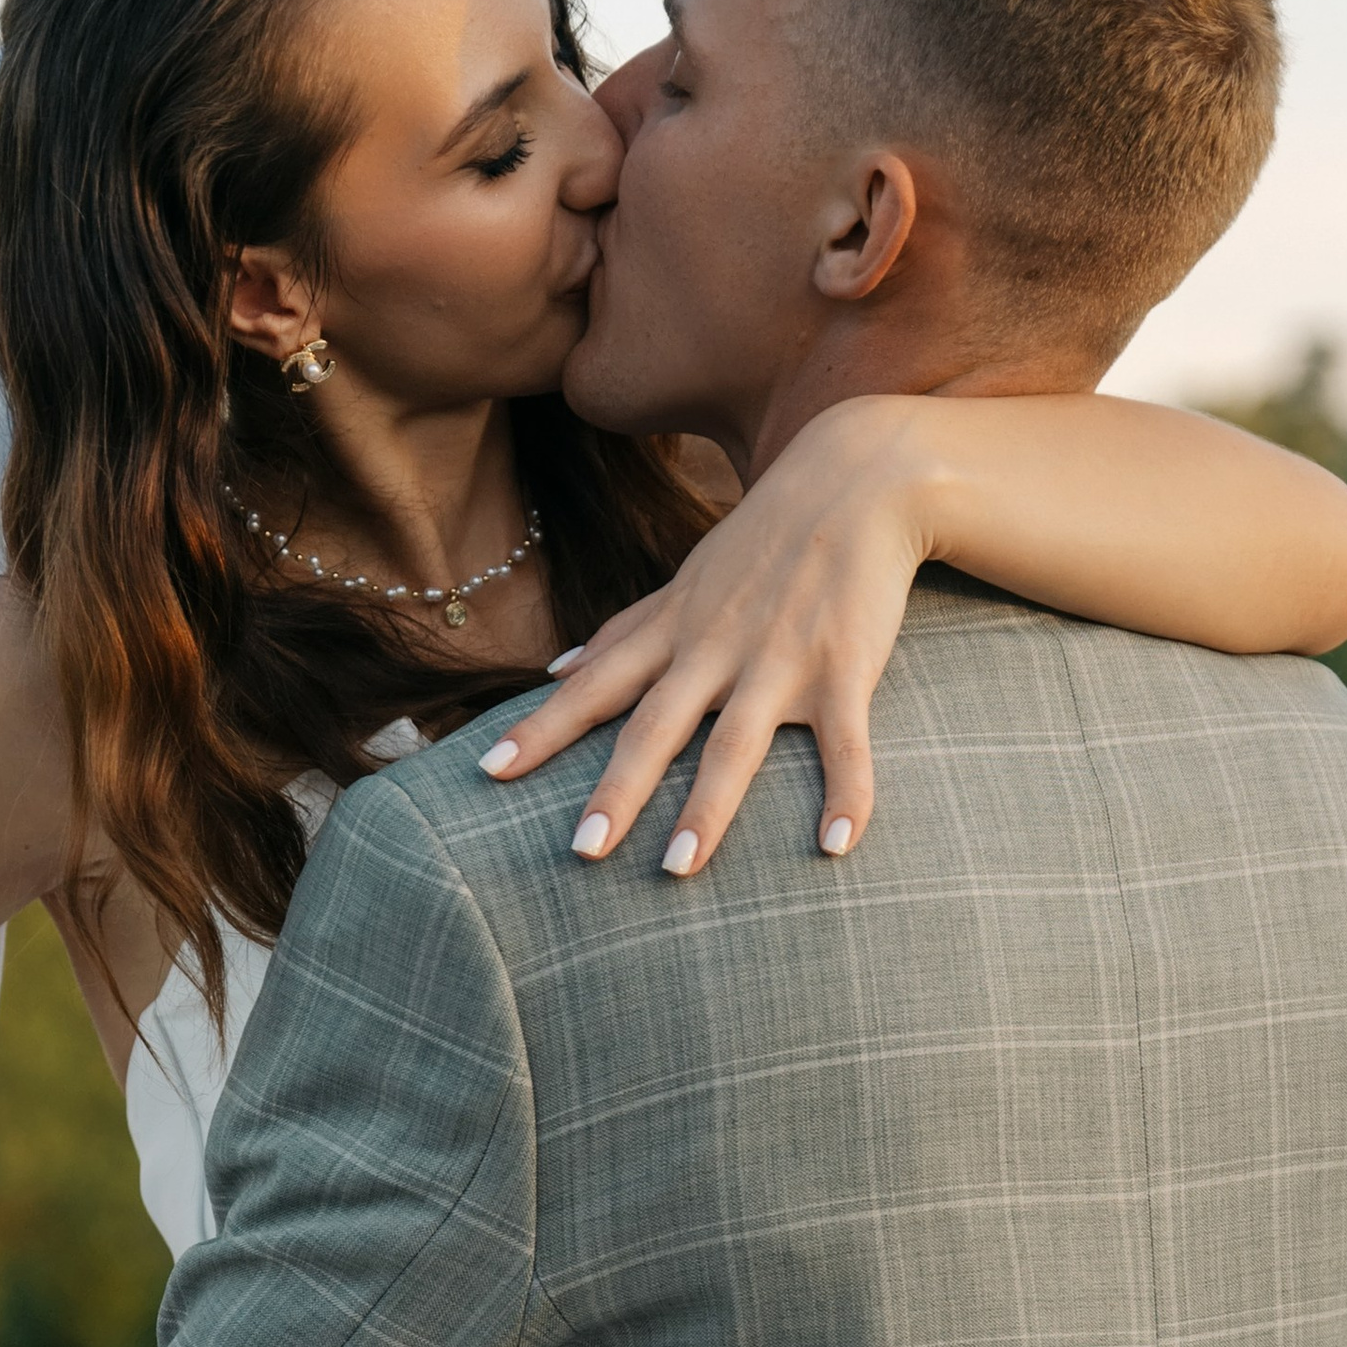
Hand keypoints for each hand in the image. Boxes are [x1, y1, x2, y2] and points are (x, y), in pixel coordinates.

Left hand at [479, 398, 940, 876]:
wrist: (859, 477)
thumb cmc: (765, 538)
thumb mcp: (684, 580)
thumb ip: (623, 630)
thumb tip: (555, 669)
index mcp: (672, 630)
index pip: (593, 686)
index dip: (540, 728)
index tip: (487, 772)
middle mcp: (714, 648)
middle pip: (654, 726)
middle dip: (616, 789)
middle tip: (581, 852)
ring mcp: (779, 659)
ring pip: (735, 742)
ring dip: (707, 807)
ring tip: (678, 869)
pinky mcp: (844, 669)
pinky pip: (843, 743)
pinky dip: (845, 794)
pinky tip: (836, 848)